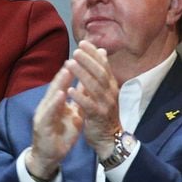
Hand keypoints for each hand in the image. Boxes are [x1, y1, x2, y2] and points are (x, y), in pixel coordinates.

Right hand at [26, 66, 82, 180]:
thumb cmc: (60, 134)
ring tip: (67, 70)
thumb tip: (86, 83)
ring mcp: (43, 113)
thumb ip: (77, 100)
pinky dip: (54, 102)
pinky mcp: (42, 124)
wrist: (48, 155)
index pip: (64, 84)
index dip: (73, 71)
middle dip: (65, 72)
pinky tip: (61, 94)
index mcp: (56, 102)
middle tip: (74, 57)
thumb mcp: (73, 114)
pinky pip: (49, 112)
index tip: (83, 58)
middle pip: (56, 85)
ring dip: (58, 82)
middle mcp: (48, 105)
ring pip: (51, 95)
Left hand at [65, 41, 121, 158]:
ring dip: (82, 75)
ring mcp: (106, 105)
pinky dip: (80, 97)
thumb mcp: (104, 91)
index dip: (94, 54)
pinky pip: (89, 106)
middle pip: (100, 74)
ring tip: (70, 64)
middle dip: (88, 61)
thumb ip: (101, 73)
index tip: (83, 43)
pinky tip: (69, 90)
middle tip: (76, 51)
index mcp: (111, 86)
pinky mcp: (99, 117)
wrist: (109, 138)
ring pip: (94, 87)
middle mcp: (111, 93)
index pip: (104, 66)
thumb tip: (101, 52)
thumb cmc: (104, 112)